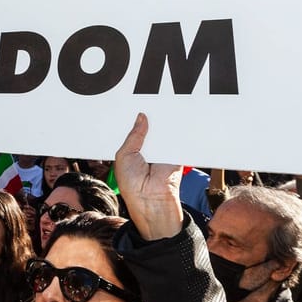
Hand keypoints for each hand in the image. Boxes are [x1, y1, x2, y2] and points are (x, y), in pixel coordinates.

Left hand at [113, 114, 182, 240]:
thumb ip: (134, 136)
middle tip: (147, 101)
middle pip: (149, 127)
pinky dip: (175, 131)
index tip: (132, 103)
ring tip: (160, 106)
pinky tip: (172, 120)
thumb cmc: (132, 184)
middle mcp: (147, 150)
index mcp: (132, 150)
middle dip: (149, 117)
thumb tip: (141, 117)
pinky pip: (177, 139)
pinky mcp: (176, 154)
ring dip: (162, 122)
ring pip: (163, 131)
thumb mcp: (124, 156)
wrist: (152, 200)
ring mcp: (162, 151)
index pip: (133, 130)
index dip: (132, 118)